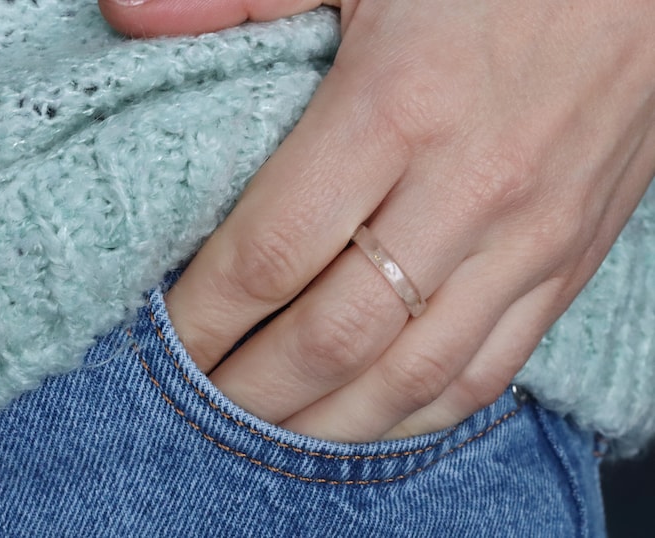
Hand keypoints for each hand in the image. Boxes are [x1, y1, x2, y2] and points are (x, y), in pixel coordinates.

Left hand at [99, 0, 654, 441]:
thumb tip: (126, 12)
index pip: (272, 253)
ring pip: (410, 377)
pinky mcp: (565, 266)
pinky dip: (416, 413)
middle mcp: (464, 190)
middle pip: (333, 336)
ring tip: (265, 434)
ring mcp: (525, 241)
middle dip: (251, 388)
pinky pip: (488, 372)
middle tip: (200, 401)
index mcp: (397, 107)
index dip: (205, 315)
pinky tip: (368, 419)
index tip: (166, 340)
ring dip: (325, 422)